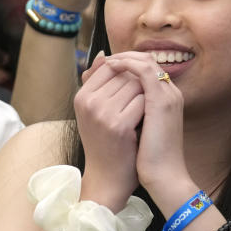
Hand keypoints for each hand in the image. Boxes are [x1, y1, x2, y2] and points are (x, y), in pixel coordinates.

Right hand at [73, 51, 143, 208]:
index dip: (128, 76)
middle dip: (138, 87)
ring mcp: (102, 113)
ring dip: (146, 97)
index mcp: (81, 96)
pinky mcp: (119, 125)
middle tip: (136, 109)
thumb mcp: (96, 109)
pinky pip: (144, 101)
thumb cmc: (107, 141)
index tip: (132, 94)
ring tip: (140, 116)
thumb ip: (99, 81)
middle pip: (126, 74)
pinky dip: (149, 110)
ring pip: (137, 84)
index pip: (110, 66)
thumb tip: (105, 54)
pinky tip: (144, 124)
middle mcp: (88, 102)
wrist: (110, 177)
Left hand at [102, 52, 187, 191]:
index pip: (149, 70)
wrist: (163, 177)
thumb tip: (118, 100)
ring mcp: (168, 95)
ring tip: (107, 61)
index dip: (129, 64)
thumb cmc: (148, 160)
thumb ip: (131, 110)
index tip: (108, 66)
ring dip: (125, 58)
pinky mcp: (162, 100)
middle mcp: (171, 94)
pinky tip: (111, 66)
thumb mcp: (137, 129)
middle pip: (148, 62)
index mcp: (168, 100)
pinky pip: (144, 70)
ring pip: (146, 62)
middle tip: (105, 59)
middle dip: (125, 58)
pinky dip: (128, 64)